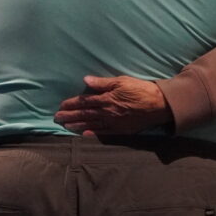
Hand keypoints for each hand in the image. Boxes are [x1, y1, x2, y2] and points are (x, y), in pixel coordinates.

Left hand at [55, 75, 171, 134]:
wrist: (159, 105)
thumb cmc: (141, 89)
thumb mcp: (122, 81)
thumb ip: (103, 83)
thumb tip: (86, 81)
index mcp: (107, 99)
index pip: (85, 102)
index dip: (72, 104)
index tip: (61, 105)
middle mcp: (107, 112)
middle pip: (85, 114)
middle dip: (69, 116)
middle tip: (57, 118)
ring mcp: (114, 123)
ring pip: (91, 124)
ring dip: (77, 125)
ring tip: (65, 126)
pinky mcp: (121, 130)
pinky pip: (104, 132)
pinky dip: (93, 133)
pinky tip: (84, 134)